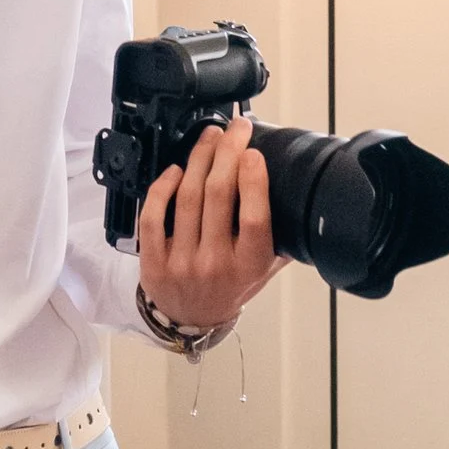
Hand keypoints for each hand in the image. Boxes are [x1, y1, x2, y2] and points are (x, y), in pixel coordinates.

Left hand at [136, 113, 281, 334]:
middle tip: (235, 129)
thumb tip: (295, 188)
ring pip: (187, 197)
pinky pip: (153, 215)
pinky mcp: (153, 260)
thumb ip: (281, 236)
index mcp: (249, 265)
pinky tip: (176, 169)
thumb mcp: (265, 268)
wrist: (193, 319)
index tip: (254, 152)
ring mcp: (182, 262)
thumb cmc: (232, 286)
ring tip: (210, 138)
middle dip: (227, 152)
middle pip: (219, 195)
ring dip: (199, 158)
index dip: (254, 181)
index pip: (254, 219)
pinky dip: (163, 186)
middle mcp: (215, 264)